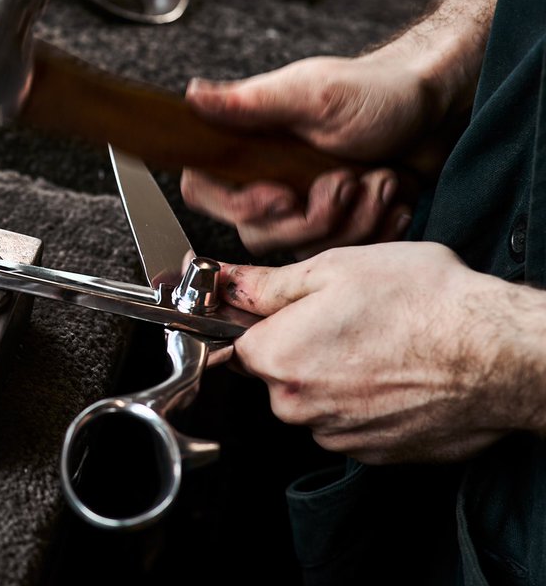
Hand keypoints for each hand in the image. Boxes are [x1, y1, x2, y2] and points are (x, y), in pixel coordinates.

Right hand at [181, 53, 448, 256]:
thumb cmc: (379, 91)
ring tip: (380, 179)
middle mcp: (268, 178)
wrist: (438, 110)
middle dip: (315, 217)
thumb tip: (192, 96)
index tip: (284, 196)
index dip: (240, 205)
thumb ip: (250, 102)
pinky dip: (376, 230)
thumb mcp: (315, 93)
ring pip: (304, 248)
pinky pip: (342, 254)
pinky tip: (393, 197)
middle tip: (348, 181)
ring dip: (354, 220)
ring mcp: (303, 206)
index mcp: (249, 147)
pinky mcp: (338, 225)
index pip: (204, 191)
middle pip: (258, 234)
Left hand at [221, 242, 544, 463]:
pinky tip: (396, 374)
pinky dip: (365, 403)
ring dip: (335, 376)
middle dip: (300, 347)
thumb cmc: (423, 303)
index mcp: (277, 356)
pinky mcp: (372, 454)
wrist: (498, 354)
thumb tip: (225, 283)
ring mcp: (336, 434)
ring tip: (381, 345)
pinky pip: (349, 423)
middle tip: (348, 319)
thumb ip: (268, 284)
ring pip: (314, 400)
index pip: (237, 340)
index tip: (287, 308)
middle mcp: (298, 406)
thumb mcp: (334, 268)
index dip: (262, 319)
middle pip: (275, 373)